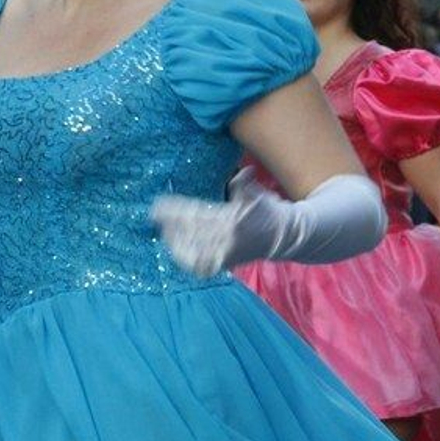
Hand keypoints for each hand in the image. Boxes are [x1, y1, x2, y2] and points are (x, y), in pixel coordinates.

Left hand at [150, 170, 288, 277]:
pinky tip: (177, 253)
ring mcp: (225, 254)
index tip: (159, 205)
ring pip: (193, 252)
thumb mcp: (257, 194)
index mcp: (231, 219)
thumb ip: (245, 184)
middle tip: (155, 217)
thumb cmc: (267, 210)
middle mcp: (226, 239)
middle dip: (170, 224)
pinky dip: (188, 261)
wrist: (284, 236)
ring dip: (175, 243)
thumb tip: (243, 173)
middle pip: (190, 232)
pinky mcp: (225, 264)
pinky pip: (201, 267)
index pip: (196, 214)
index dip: (175, 210)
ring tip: (164, 233)